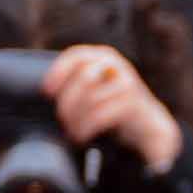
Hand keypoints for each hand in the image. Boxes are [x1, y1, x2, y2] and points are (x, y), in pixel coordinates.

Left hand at [41, 43, 181, 171]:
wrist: (146, 124)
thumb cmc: (113, 108)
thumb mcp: (95, 90)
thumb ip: (78, 85)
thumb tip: (45, 93)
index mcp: (102, 57)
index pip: (76, 56)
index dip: (59, 72)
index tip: (46, 92)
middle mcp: (114, 65)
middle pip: (83, 78)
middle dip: (68, 102)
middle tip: (62, 121)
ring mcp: (125, 82)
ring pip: (91, 98)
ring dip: (77, 120)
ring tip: (72, 133)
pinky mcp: (132, 103)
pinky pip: (101, 114)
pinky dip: (87, 128)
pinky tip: (82, 137)